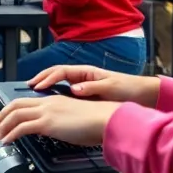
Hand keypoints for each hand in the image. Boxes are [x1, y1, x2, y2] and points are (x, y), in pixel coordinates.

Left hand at [0, 95, 121, 146]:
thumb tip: (57, 131)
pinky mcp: (47, 123)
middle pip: (15, 105)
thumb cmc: (97, 122)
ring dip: (2, 126)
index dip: (11, 110)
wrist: (106, 119)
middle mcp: (47, 103)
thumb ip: (62, 122)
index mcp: (53, 100)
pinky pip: (22, 127)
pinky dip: (11, 134)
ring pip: (15, 115)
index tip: (4, 119)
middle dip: (0, 116)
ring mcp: (46, 112)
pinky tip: (6, 141)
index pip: (25, 102)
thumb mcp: (75, 119)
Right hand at [29, 65, 159, 106]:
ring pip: (59, 82)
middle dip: (41, 78)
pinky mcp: (86, 94)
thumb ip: (91, 88)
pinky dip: (56, 94)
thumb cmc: (128, 88)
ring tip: (34, 91)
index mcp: (86, 72)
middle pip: (56, 74)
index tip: (38, 86)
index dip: (48, 78)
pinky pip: (66, 92)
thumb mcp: (110, 87)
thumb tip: (73, 89)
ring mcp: (83, 84)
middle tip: (29, 86)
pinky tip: (51, 102)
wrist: (144, 95)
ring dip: (46, 85)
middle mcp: (82, 76)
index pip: (60, 71)